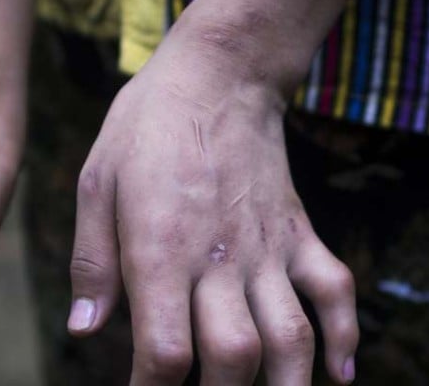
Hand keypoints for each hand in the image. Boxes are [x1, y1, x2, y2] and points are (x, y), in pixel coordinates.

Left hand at [66, 42, 358, 384]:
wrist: (218, 73)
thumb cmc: (146, 125)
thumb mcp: (97, 182)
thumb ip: (92, 261)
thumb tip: (83, 330)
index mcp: (161, 248)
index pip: (165, 351)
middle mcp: (220, 256)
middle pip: (233, 358)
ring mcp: (268, 245)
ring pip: (292, 336)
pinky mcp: (299, 230)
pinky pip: (335, 288)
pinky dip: (345, 336)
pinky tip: (339, 375)